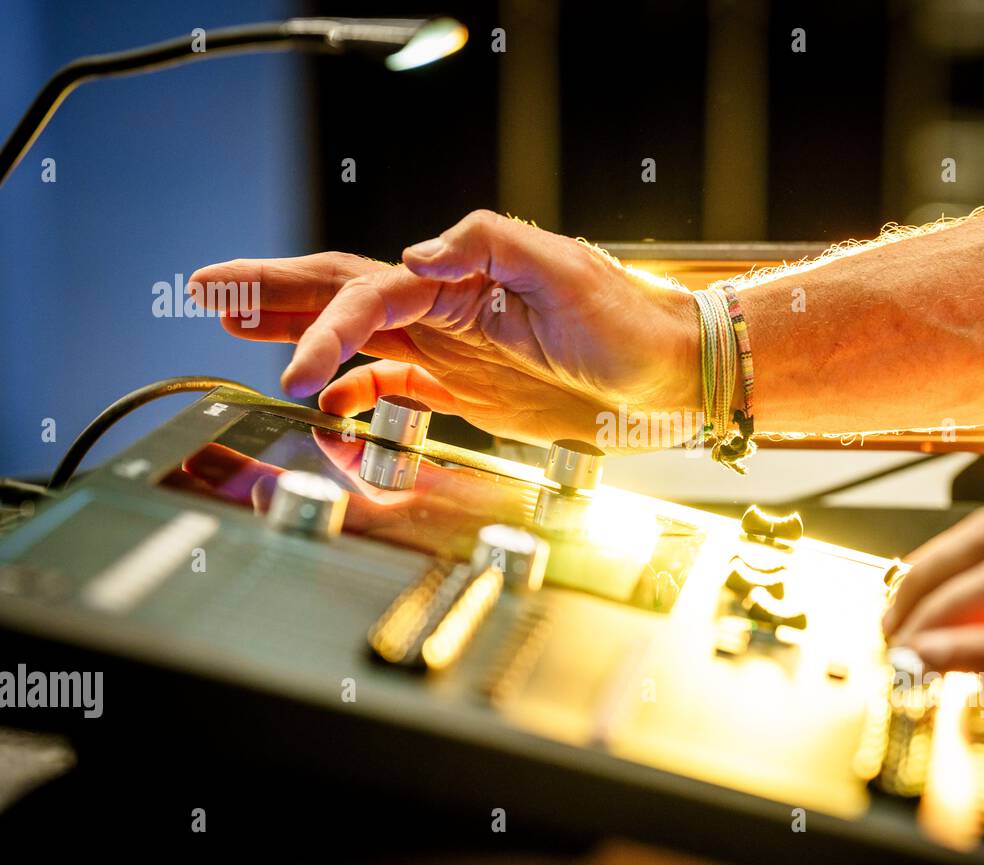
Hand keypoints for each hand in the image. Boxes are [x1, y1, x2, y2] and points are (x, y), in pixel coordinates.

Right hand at [189, 211, 699, 446]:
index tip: (292, 364)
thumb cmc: (627, 319)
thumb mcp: (563, 266)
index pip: (368, 290)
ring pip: (358, 337)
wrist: (667, 374)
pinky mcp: (469, 387)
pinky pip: (395, 383)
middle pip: (343, 295)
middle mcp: (447, 308)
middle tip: (210, 292)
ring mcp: (453, 348)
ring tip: (243, 328)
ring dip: (299, 333)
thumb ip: (487, 244)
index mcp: (460, 275)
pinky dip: (354, 388)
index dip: (319, 319)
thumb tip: (411, 255)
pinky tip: (326, 396)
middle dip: (274, 294)